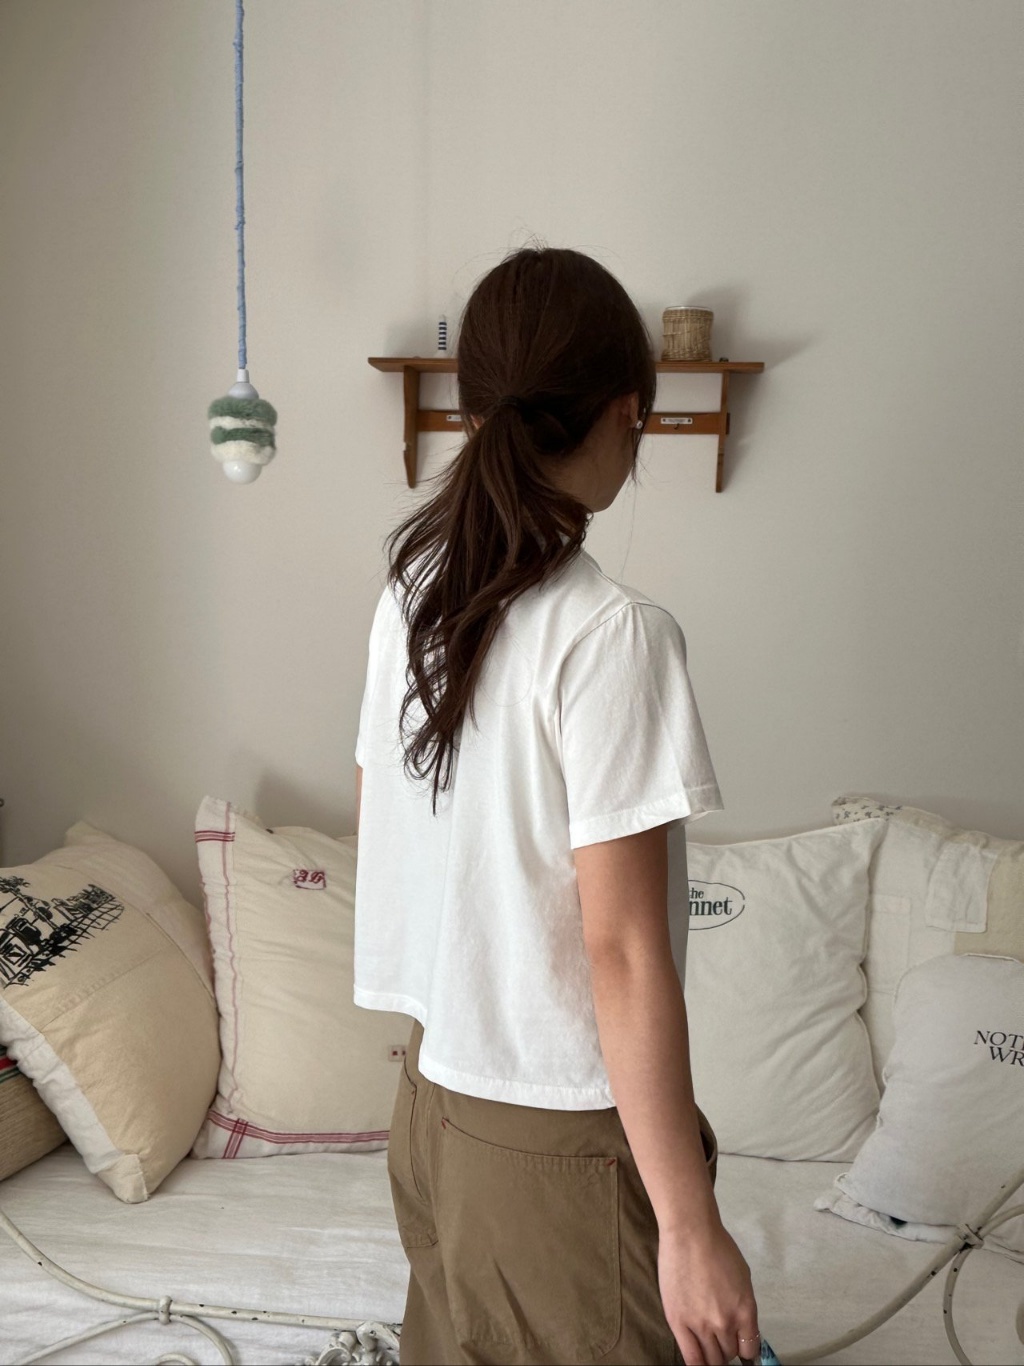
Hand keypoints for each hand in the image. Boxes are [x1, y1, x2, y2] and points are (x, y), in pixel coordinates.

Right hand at [657, 1219, 759, 1364]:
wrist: (689, 1233)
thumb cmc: (718, 1247)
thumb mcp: (742, 1278)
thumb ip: (742, 1306)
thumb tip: (741, 1327)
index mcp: (745, 1311)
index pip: (750, 1350)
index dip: (745, 1351)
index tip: (740, 1347)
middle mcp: (725, 1323)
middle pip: (729, 1355)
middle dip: (726, 1349)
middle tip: (720, 1339)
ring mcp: (700, 1325)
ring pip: (711, 1360)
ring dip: (712, 1355)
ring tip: (707, 1342)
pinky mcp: (678, 1323)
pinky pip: (691, 1358)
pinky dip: (698, 1363)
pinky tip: (699, 1359)